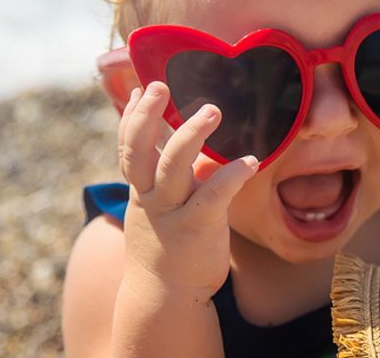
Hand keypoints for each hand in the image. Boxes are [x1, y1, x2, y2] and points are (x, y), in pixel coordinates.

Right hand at [117, 81, 258, 295]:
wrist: (165, 295)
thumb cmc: (169, 244)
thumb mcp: (162, 206)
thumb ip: (173, 175)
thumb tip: (194, 143)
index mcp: (141, 189)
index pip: (128, 147)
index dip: (133, 116)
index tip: (143, 86)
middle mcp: (151, 197)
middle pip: (139, 152)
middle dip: (146, 116)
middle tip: (161, 85)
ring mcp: (172, 213)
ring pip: (172, 167)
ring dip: (191, 135)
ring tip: (212, 110)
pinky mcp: (197, 228)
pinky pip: (214, 195)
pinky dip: (231, 175)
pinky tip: (251, 160)